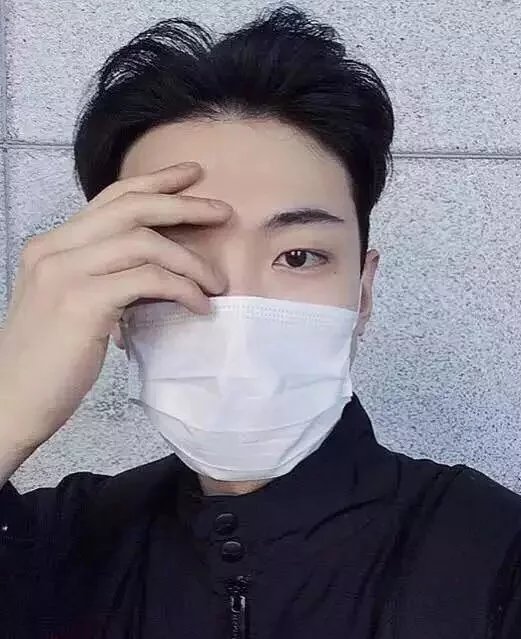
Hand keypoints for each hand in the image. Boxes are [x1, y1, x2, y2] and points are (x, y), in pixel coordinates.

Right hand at [0, 161, 229, 452]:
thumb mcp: (77, 306)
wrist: (10, 402)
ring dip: (191, 261)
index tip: (192, 174)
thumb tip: (162, 273)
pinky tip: (199, 306)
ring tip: (217, 283)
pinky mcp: (81, 301)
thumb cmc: (50, 360)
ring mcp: (64, 272)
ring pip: (145, 242)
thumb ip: (108, 279)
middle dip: (184, 204)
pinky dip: (183, 289)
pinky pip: (149, 279)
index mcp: (53, 246)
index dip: (155, 181)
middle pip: (131, 208)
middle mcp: (54, 249)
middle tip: (224, 210)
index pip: (111, 199)